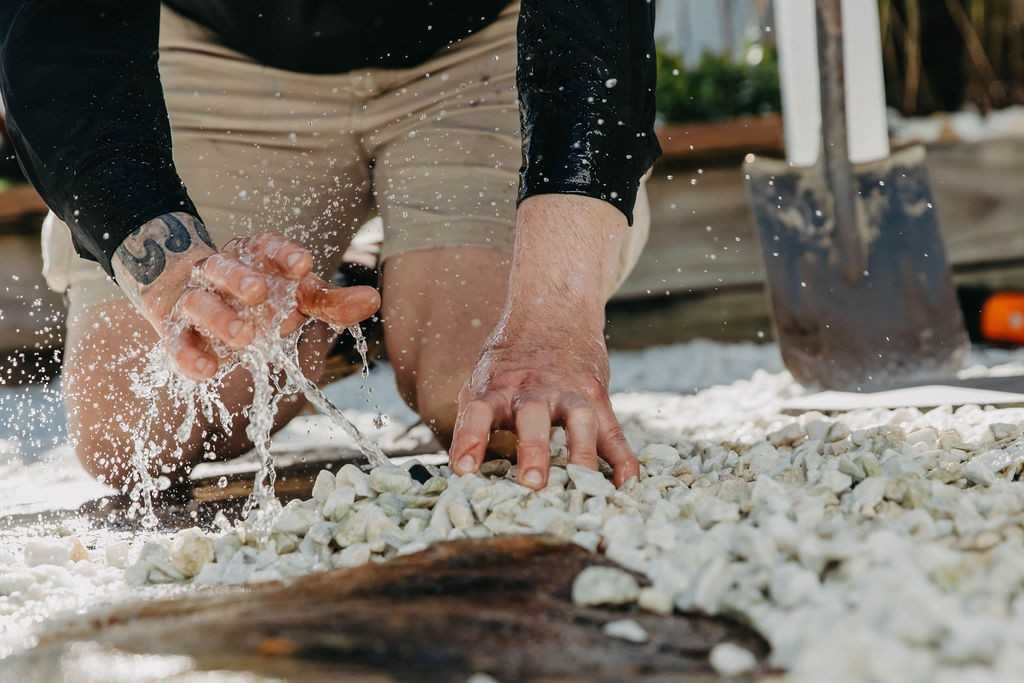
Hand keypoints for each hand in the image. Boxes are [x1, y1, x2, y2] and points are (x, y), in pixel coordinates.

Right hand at [112, 212, 379, 379]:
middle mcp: (218, 271)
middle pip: (224, 267)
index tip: (305, 266)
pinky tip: (208, 370)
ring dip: (219, 318)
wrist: (185, 288)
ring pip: (198, 302)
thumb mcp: (297, 295)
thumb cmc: (260, 294)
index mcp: (251, 255)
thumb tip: (374, 299)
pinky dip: (188, 354)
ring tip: (245, 337)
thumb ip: (332, 301)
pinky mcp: (174, 328)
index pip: (264, 246)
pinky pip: (176, 340)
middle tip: (259, 293)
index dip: (283, 252)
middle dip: (240, 278)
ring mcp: (193, 298)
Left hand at [450, 321, 638, 489]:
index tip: (463, 470)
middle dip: (533, 450)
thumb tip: (462, 472)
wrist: (553, 311)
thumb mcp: (484, 379)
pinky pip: (613, 432)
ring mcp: (570, 392)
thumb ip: (475, 420)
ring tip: (582, 485)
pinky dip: (622, 460)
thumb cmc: (511, 361)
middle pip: (533, 418)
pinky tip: (626, 485)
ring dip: (581, 453)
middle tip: (531, 483)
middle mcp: (533, 390)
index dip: (470, 440)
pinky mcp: (597, 398)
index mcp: (498, 387)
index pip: (478, 412)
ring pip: (580, 421)